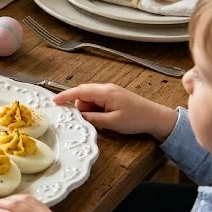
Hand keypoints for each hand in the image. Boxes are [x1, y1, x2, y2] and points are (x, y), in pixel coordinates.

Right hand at [54, 83, 177, 140]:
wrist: (156, 118)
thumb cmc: (136, 119)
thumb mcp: (112, 122)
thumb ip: (93, 118)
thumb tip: (79, 116)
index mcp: (105, 92)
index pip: (80, 91)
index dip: (65, 95)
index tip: (54, 101)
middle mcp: (106, 88)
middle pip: (83, 93)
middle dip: (80, 106)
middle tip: (83, 119)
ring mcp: (111, 91)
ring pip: (90, 98)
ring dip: (89, 109)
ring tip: (99, 121)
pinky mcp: (114, 96)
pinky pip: (98, 100)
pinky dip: (95, 108)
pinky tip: (103, 118)